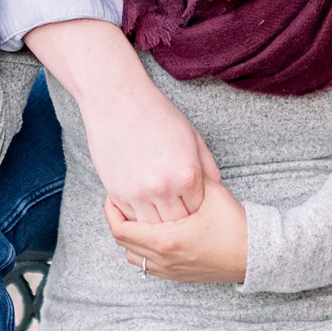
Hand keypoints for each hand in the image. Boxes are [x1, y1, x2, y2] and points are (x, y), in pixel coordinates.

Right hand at [26, 19, 221, 221]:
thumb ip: (208, 168)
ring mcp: (137, 194)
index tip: (196, 207)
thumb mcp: (193, 138)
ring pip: (153, 229)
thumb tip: (215, 190)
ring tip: (163, 215)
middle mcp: (163, 189)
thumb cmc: (158, 115)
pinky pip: (131, 220)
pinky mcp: (116, 194)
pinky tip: (144, 209)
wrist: (117, 101)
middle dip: (181, 223)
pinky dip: (138, 219)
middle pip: (179, 226)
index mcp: (187, 175)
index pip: (200, 211)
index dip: (199, 211)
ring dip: (159, 225)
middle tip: (180, 215)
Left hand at [105, 181, 248, 282]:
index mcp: (166, 240)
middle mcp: (165, 259)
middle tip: (120, 205)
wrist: (257, 256)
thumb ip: (191, 178)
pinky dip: (144, 251)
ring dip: (131, 239)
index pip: (121, 229)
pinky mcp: (180, 276)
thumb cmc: (237, 226)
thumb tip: (172, 161)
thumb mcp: (212, 194)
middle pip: (123, 243)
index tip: (113, 197)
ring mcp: (171, 270)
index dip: (111, 212)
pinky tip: (153, 235)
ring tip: (137, 220)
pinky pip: (149, 266)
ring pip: (134, 257)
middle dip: (118, 223)